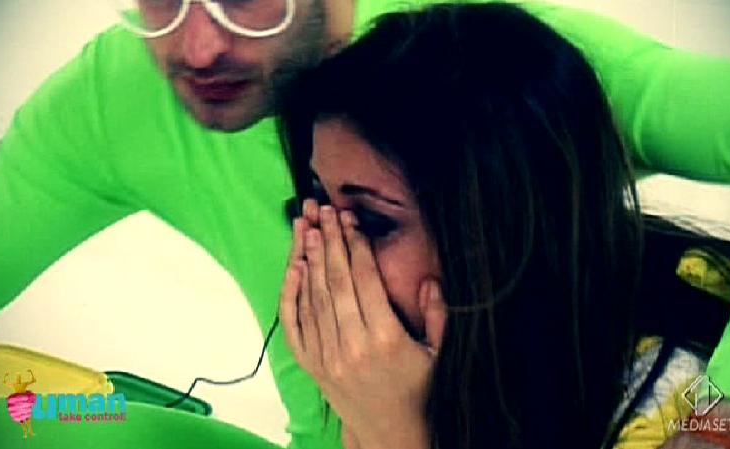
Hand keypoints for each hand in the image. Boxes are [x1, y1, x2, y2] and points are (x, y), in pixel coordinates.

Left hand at [280, 201, 446, 448]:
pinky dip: (291, 294)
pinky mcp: (312, 365)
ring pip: (313, 298)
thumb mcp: (438, 353)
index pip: (364, 280)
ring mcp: (327, 357)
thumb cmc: (417, 388)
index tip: (349, 219)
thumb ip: (437, 314)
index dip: (355, 245)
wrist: (388, 431)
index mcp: (386, 339)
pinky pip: (295, 324)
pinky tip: (293, 268)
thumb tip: (430, 277)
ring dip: (308, 259)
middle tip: (323, 210)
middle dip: (329, 241)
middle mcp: (353, 346)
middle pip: (335, 282)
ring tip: (306, 226)